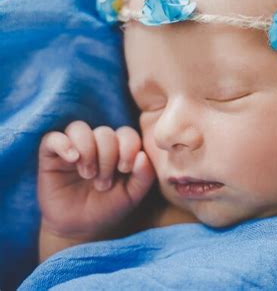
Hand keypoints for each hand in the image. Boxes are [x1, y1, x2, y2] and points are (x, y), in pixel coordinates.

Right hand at [38, 121, 155, 240]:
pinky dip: (63, 144)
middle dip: (107, 157)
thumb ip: (144, 176)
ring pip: (79, 129)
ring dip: (87, 151)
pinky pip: (53, 138)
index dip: (128, 147)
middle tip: (103, 183)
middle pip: (104, 132)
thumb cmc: (108, 209)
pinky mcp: (50, 155)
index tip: (125, 169)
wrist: (79, 229)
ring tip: (88, 175)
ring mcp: (73, 147)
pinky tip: (72, 159)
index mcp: (118, 149)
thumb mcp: (132, 196)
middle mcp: (96, 144)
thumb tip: (142, 155)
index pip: (126, 134)